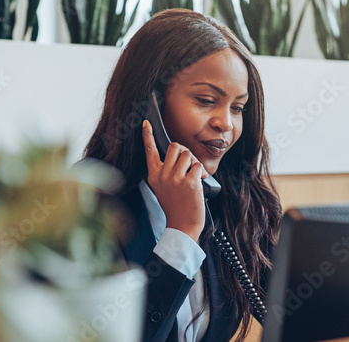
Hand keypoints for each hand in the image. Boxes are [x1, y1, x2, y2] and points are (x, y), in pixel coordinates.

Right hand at [142, 120, 208, 241]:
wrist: (182, 224)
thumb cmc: (175, 205)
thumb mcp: (162, 187)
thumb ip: (165, 171)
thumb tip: (178, 154)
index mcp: (154, 175)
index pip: (149, 151)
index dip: (147, 135)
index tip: (146, 123)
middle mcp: (162, 175)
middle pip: (174, 147)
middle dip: (184, 151)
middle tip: (189, 162)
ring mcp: (175, 178)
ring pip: (188, 154)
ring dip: (195, 162)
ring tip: (195, 174)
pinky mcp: (189, 182)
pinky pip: (198, 166)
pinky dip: (202, 172)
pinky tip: (200, 182)